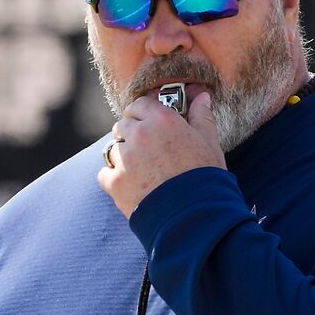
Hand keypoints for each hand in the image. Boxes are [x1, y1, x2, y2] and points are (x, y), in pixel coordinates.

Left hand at [98, 91, 226, 217]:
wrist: (196, 217)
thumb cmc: (206, 178)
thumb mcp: (210, 144)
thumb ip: (201, 117)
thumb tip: (202, 96)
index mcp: (162, 121)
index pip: (140, 104)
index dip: (143, 113)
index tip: (148, 122)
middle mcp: (139, 135)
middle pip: (122, 125)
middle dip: (131, 133)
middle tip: (147, 149)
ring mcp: (124, 158)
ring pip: (113, 148)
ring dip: (123, 156)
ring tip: (142, 171)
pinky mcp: (114, 181)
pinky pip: (105, 173)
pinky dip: (113, 178)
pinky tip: (131, 186)